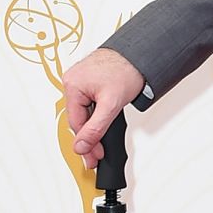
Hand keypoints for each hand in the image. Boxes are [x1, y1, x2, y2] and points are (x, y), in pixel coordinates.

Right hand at [63, 48, 145, 168]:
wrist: (140, 55)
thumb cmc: (127, 70)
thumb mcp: (111, 105)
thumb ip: (96, 128)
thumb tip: (81, 146)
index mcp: (73, 85)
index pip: (76, 123)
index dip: (86, 142)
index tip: (92, 157)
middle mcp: (72, 81)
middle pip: (78, 118)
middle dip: (89, 137)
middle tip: (96, 155)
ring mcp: (80, 80)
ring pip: (83, 111)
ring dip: (92, 126)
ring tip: (99, 142)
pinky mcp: (88, 80)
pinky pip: (88, 103)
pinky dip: (94, 114)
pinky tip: (99, 123)